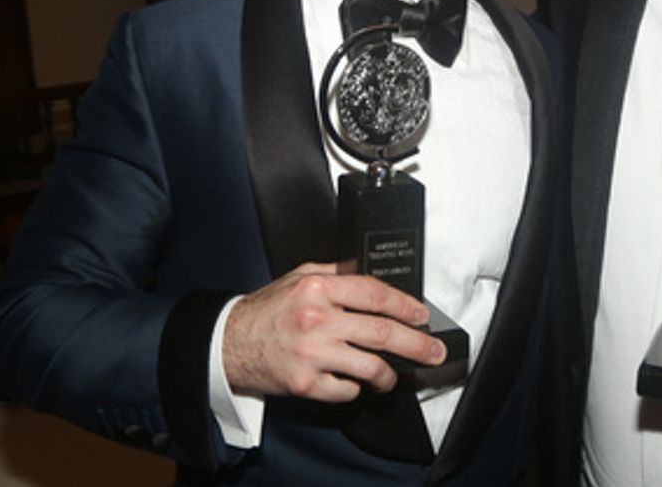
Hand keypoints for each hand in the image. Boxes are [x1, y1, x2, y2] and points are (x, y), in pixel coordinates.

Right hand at [223, 262, 444, 401]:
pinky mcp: (305, 383)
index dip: (407, 305)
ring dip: (389, 375)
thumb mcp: (299, 276)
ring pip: (370, 366)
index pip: (376, 294)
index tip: (422, 316)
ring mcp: (312, 354)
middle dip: (417, 344)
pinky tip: (353, 382)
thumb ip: (336, 271)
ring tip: (393, 376)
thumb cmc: (265, 311)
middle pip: (382, 332)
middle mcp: (317, 320)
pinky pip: (346, 390)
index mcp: (318, 288)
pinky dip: (355, 389)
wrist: (227, 343)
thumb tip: (372, 274)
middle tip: (433, 351)